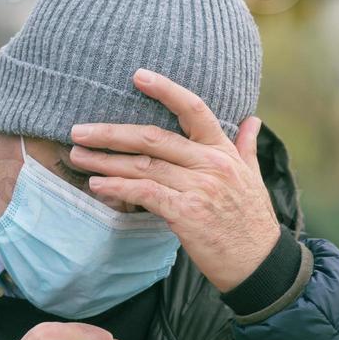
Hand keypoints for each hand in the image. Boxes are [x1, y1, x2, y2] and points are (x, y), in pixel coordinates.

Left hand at [68, 68, 281, 292]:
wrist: (260, 264)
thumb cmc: (252, 222)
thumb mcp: (253, 178)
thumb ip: (245, 147)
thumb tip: (253, 119)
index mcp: (223, 151)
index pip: (194, 109)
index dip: (166, 90)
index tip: (137, 75)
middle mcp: (211, 164)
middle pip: (153, 138)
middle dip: (111, 133)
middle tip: (78, 130)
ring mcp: (199, 188)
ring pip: (143, 166)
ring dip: (105, 161)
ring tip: (77, 156)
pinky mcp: (187, 214)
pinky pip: (145, 194)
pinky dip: (118, 187)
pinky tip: (97, 184)